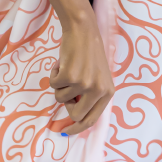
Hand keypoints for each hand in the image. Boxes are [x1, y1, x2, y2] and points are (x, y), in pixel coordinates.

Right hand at [49, 13, 114, 135]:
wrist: (82, 29)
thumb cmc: (88, 53)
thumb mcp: (97, 77)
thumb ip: (91, 96)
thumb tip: (74, 118)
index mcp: (108, 93)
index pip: (92, 120)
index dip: (77, 128)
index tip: (66, 131)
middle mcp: (98, 90)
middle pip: (75, 115)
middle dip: (66, 104)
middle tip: (66, 89)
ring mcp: (84, 84)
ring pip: (61, 98)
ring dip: (60, 84)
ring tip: (67, 68)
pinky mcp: (70, 76)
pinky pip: (53, 85)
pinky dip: (53, 74)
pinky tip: (62, 63)